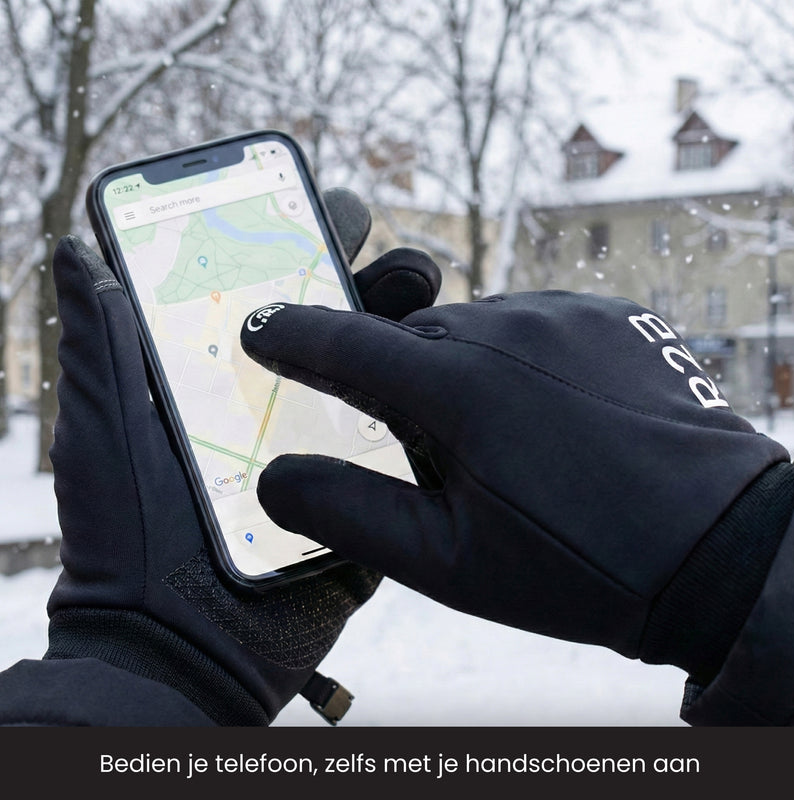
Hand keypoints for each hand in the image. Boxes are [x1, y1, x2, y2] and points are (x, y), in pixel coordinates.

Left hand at [44, 189, 440, 724]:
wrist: (176, 646)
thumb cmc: (127, 535)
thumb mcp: (104, 426)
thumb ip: (100, 340)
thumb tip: (77, 246)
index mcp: (224, 378)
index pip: (268, 294)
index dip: (298, 242)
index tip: (326, 203)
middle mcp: (281, 404)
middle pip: (337, 328)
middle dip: (372, 280)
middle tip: (404, 255)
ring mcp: (328, 450)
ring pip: (383, 380)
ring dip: (414, 338)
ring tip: (441, 301)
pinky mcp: (365, 498)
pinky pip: (405, 451)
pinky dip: (431, 415)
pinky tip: (460, 379)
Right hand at [241, 289, 793, 685]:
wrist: (718, 550)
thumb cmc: (576, 565)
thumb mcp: (447, 562)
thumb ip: (348, 514)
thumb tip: (275, 477)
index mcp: (457, 386)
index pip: (342, 342)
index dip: (290, 334)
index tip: (260, 327)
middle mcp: (508, 327)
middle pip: (411, 340)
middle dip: (399, 383)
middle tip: (433, 449)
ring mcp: (564, 313)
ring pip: (473, 330)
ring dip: (465, 373)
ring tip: (509, 443)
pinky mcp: (607, 314)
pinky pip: (533, 325)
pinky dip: (520, 360)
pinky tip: (553, 416)